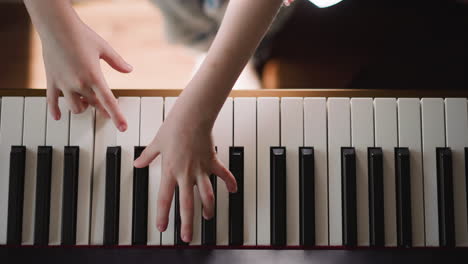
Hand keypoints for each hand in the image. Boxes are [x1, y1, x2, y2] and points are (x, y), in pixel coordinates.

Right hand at [40, 16, 130, 130]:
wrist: (57, 26)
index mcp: (94, 77)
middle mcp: (79, 84)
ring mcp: (64, 84)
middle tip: (107, 112)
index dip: (117, 116)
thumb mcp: (104, 48)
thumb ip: (117, 62)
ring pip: (75, 107)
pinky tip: (58, 117)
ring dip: (83, 107)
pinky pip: (52, 101)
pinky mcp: (52, 81)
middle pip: (94, 105)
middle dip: (102, 109)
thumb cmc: (82, 35)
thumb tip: (129, 70)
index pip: (108, 102)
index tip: (123, 128)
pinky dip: (55, 110)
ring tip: (86, 102)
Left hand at [134, 107, 236, 242]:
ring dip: (208, 208)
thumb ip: (147, 156)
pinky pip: (223, 174)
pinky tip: (234, 190)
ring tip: (208, 217)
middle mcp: (186, 174)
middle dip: (187, 223)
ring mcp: (201, 169)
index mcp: (170, 171)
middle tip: (187, 237)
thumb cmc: (173, 128)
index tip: (162, 228)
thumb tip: (137, 163)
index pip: (164, 199)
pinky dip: (230, 182)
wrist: (191, 116)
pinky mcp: (212, 161)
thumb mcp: (156, 143)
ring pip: (207, 194)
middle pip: (187, 204)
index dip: (163, 215)